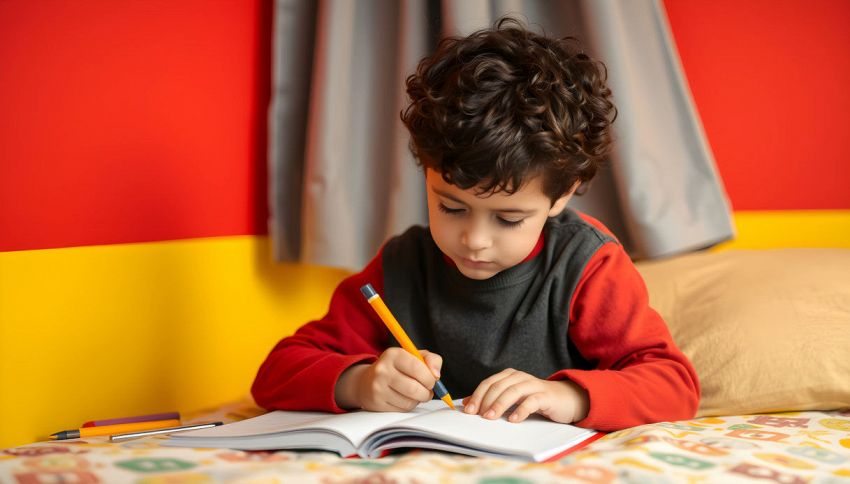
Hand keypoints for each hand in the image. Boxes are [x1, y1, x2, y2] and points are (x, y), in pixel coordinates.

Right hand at [335, 348, 442, 411]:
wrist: (367, 381)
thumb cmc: (397, 368)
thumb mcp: (414, 356)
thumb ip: (431, 360)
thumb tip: (436, 375)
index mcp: (393, 354)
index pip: (417, 368)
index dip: (429, 378)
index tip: (432, 380)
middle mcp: (382, 370)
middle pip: (414, 389)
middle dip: (427, 393)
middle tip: (428, 390)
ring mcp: (378, 388)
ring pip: (409, 402)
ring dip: (418, 400)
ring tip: (416, 394)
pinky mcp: (377, 403)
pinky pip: (402, 410)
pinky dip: (409, 406)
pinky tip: (404, 398)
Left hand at [462, 368, 588, 423]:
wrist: (565, 399)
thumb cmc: (535, 399)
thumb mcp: (512, 398)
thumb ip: (491, 398)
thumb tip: (467, 404)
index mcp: (509, 375)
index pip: (489, 383)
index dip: (477, 395)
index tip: (468, 410)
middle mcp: (520, 377)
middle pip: (498, 386)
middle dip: (485, 401)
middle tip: (478, 415)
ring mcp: (533, 385)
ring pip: (513, 392)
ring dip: (499, 405)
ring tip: (490, 417)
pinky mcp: (545, 396)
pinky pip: (531, 401)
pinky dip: (520, 410)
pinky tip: (513, 420)